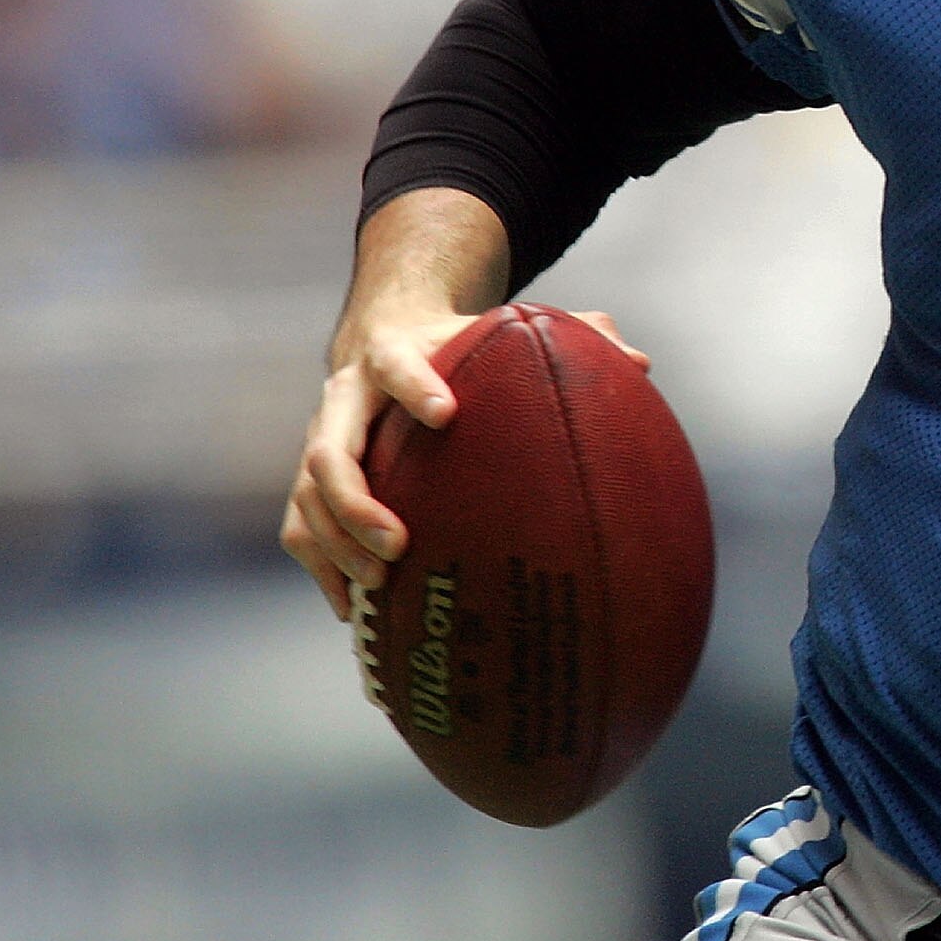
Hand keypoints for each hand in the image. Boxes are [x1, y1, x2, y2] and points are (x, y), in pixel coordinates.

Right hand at [279, 303, 644, 618]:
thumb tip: (639, 365)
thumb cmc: (461, 345)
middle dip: (358, 501)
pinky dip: (323, 570)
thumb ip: (575, 337)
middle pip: (330, 449)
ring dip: (338, 545)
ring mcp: (320, 438)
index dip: (416, 387)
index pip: (398, 365)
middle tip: (399, 544)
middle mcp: (345, 396)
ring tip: (379, 586)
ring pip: (307, 497)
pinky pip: (300, 528)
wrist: (382, 338)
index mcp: (394, 353)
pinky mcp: (310, 478)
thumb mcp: (507, 329)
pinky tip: (356, 611)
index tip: (446, 414)